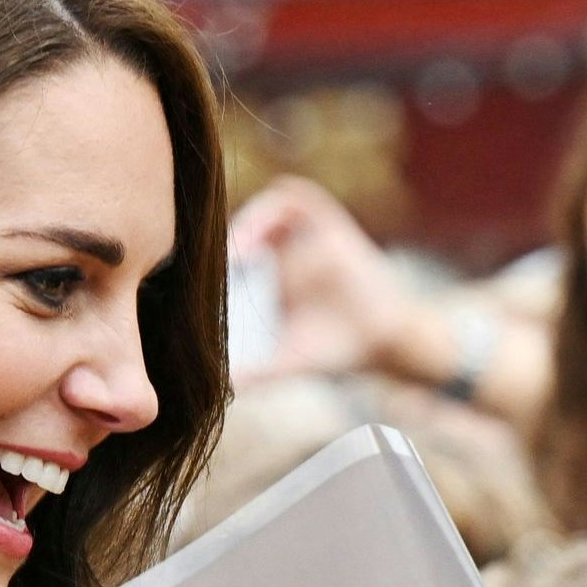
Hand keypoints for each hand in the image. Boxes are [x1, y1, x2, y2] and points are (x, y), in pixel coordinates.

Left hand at [226, 176, 437, 386]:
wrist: (383, 341)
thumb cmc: (336, 350)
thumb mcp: (289, 361)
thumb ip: (259, 373)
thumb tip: (226, 390)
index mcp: (277, 273)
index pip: (241, 247)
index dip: (220, 252)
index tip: (204, 275)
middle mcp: (292, 249)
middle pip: (253, 220)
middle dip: (233, 232)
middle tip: (219, 263)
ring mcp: (312, 236)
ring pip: (273, 204)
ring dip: (253, 216)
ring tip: (239, 249)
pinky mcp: (332, 225)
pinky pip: (302, 197)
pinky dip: (278, 206)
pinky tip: (262, 237)